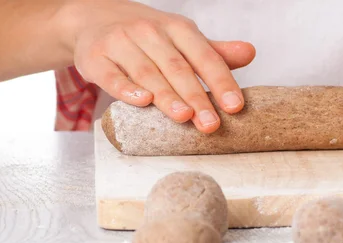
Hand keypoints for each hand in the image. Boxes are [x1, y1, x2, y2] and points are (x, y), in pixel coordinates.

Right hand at [62, 0, 255, 132]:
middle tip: (211, 124)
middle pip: (177, 67)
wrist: (93, 19)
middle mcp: (149, 31)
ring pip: (147, 72)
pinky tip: (143, 102)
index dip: (221, 81)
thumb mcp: (180, 39)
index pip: (203, 55)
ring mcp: (120, 43)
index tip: (235, 106)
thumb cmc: (146, 37)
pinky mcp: (95, 58)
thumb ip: (213, 51)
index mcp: (176, 28)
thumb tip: (250, 52)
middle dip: (196, 97)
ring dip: (167, 96)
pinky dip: (127, 89)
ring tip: (184, 117)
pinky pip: (113, 76)